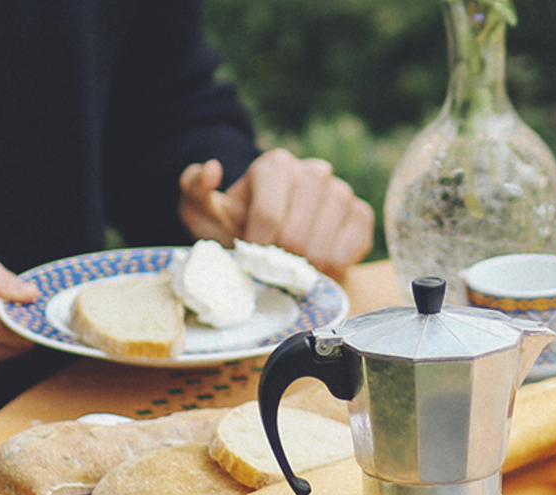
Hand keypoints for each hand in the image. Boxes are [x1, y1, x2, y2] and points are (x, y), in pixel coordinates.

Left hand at [179, 148, 375, 277]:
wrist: (273, 239)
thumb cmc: (238, 226)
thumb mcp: (204, 211)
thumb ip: (194, 189)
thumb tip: (210, 168)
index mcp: (276, 165)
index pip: (267, 215)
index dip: (256, 246)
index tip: (249, 256)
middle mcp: (314, 172)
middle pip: (295, 234)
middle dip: (278, 260)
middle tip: (270, 267)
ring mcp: (342, 192)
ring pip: (323, 246)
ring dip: (303, 267)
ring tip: (291, 268)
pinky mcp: (362, 214)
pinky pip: (350, 250)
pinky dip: (332, 267)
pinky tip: (318, 266)